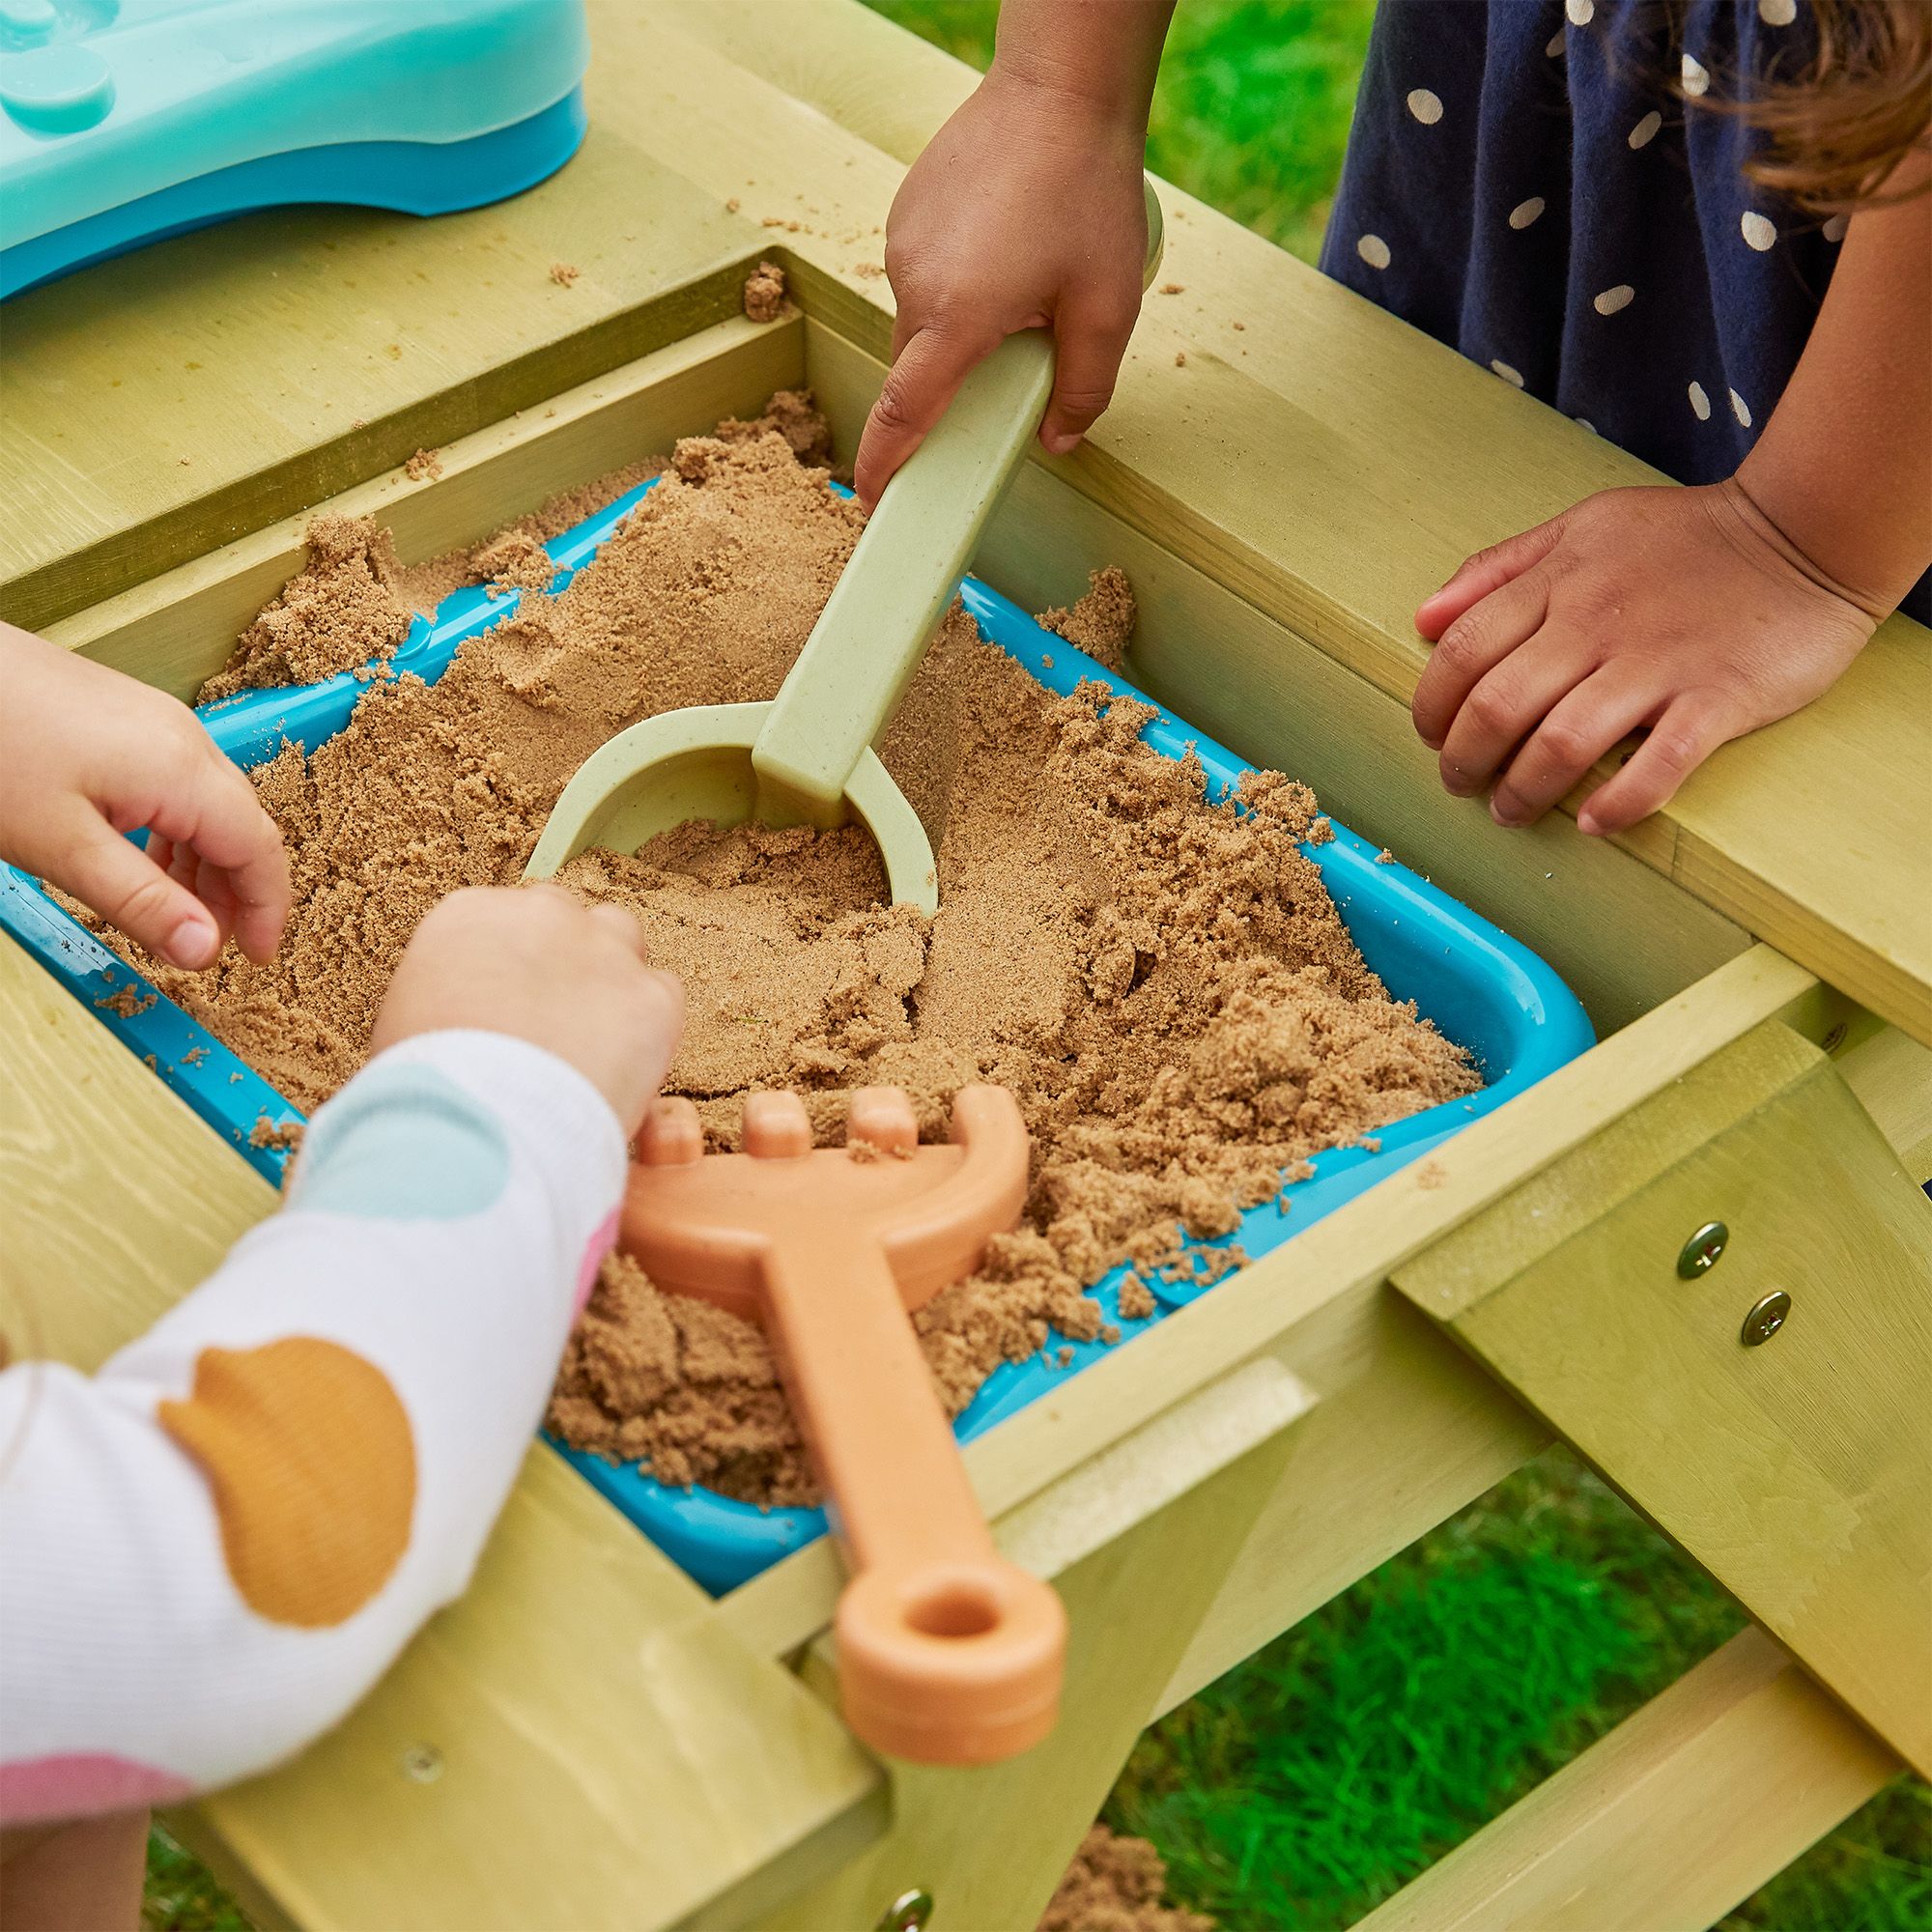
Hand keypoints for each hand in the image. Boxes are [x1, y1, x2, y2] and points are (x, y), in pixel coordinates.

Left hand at [0, 622, 289, 968]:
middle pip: (241, 824)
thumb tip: (205, 952)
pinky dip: (177, 829)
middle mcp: (184, 738)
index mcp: (182, 771)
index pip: (259, 849)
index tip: (254, 959)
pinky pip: (177, 780)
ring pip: (210, 803)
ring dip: (203, 862)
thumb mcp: (62, 847)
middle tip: (204, 943)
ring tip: (169, 907)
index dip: (267, 909)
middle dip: (235, 891)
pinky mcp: (125, 714)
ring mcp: (156, 720)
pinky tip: (140, 851)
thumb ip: (141, 902)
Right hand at [370, 885, 684, 1135]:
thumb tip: (462, 1020)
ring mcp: (603, 950)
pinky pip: (663, 996)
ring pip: (622, 939)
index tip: (514, 1003)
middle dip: (564, 959)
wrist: (477, 1125)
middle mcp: (541, 914)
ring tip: (595, 1041)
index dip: (514, 965)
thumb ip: (445, 997)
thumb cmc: (426, 1091)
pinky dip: (651, 1028)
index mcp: (469, 914)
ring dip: (613, 977)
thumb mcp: (406, 1025)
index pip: (506, 918)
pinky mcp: (652, 997)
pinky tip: (625, 1067)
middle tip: (556, 1019)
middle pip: (565, 918)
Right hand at [854, 64, 1149, 506]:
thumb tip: (1058, 439)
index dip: (886, 463)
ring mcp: (902, 245)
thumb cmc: (1085, 191)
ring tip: (1025, 278)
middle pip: (919, 372)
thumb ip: (1083, 389)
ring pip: (922, 324)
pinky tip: (1006, 245)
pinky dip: (957, 284)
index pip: (905, 411)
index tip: (870, 498)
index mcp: (957, 317)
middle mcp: (914, 284)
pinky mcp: (905, 216)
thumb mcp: (1108, 308)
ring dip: (962, 327)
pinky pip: (923, 277)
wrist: (1058, 89)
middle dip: (958, 382)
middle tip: (1021, 353)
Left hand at [1411, 480, 1880, 835]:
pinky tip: (1592, 821)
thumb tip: (1425, 618)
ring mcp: (1657, 665)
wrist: (1807, 532)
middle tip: (1462, 783)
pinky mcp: (1717, 700)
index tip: (1432, 735)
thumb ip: (1500, 569)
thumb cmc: (1687, 537)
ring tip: (1511, 810)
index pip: (1463, 651)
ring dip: (1522, 791)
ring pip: (1560, 744)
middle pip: (1498, 706)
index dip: (1432, 704)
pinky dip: (1616, 804)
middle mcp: (1596, 624)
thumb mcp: (1582, 527)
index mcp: (1559, 581)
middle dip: (1463, 759)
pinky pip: (1656, 768)